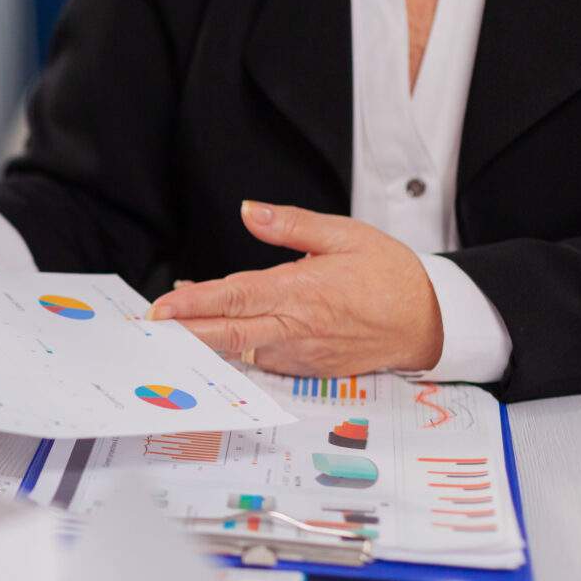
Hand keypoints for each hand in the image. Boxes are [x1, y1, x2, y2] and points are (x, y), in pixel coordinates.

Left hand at [148, 201, 442, 374]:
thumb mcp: (345, 234)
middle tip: (151, 329)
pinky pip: (259, 357)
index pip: (236, 298)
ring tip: (172, 327)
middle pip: (227, 334)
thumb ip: (291, 225)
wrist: (429, 323)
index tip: (163, 306)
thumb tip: (249, 211)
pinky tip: (214, 332)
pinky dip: (234, 345)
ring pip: (239, 349)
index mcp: (302, 291)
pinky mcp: (305, 369)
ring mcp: (299, 354)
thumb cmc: (389, 275)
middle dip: (184, 332)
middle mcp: (295, 328)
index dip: (195, 303)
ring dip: (204, 340)